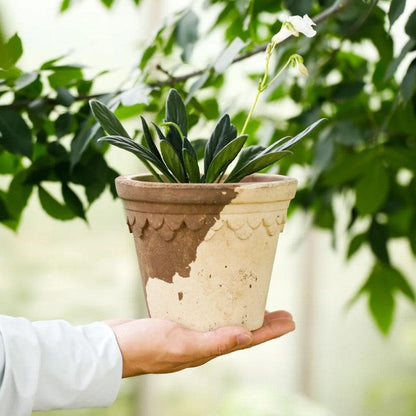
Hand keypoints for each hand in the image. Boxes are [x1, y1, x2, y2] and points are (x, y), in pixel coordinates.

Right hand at [106, 310, 294, 377]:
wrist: (110, 347)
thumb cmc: (144, 347)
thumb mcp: (180, 343)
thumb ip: (212, 342)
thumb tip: (246, 336)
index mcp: (206, 349)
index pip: (247, 339)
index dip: (270, 331)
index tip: (290, 321)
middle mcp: (201, 343)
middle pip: (240, 331)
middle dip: (263, 323)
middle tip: (282, 311)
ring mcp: (189, 332)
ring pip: (223, 321)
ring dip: (242, 313)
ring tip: (256, 302)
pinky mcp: (176, 321)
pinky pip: (204, 313)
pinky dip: (218, 305)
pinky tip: (217, 296)